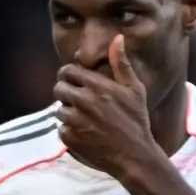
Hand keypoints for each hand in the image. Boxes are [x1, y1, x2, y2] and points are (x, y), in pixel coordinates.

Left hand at [53, 34, 155, 177]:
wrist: (135, 156)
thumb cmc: (137, 121)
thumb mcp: (135, 89)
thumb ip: (121, 63)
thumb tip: (117, 38)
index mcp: (97, 85)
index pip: (68, 71)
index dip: (69, 75)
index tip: (74, 81)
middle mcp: (84, 100)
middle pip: (59, 88)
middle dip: (65, 92)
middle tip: (77, 100)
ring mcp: (75, 120)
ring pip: (58, 109)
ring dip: (68, 112)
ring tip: (83, 119)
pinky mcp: (70, 137)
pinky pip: (61, 128)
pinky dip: (69, 131)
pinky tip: (84, 133)